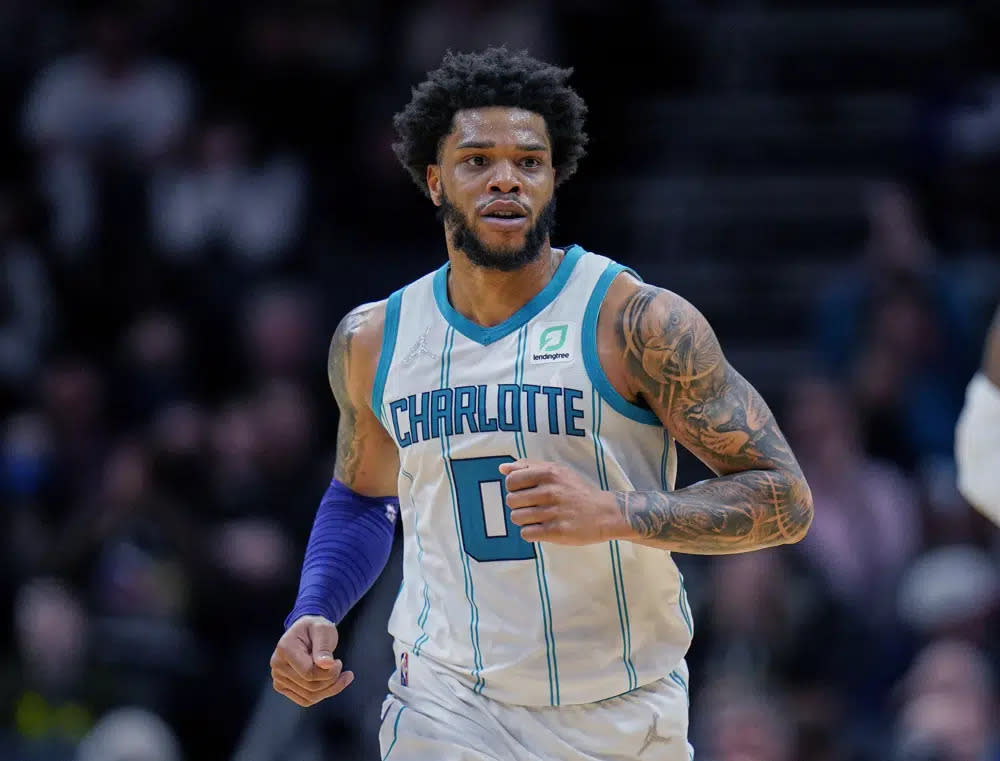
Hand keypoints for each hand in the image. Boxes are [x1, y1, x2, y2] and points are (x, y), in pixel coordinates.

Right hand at [270, 615, 353, 706]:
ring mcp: (278, 678)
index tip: (339, 662)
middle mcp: (277, 665)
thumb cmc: (316, 628)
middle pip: (310, 686)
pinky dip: (322, 694)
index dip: (329, 672)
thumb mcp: (323, 629)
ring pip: (309, 696)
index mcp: (284, 649)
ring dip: (330, 689)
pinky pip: (306, 700)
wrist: (307, 632)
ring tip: (342, 676)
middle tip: (340, 666)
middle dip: (331, 680)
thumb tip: (326, 665)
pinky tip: (333, 684)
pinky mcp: (283, 687)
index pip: (308, 672)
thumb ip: (323, 647)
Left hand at [499, 459, 625, 545]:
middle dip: (519, 505)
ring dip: (524, 520)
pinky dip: (531, 533)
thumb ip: (529, 466)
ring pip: (516, 518)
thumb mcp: (557, 471)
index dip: (514, 488)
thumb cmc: (577, 491)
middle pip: (511, 501)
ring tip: (539, 518)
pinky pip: (526, 534)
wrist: (605, 513)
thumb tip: (502, 468)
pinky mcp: (556, 532)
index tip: (524, 492)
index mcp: (548, 473)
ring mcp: (553, 512)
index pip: (511, 480)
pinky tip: (542, 528)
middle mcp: (550, 491)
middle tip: (533, 506)